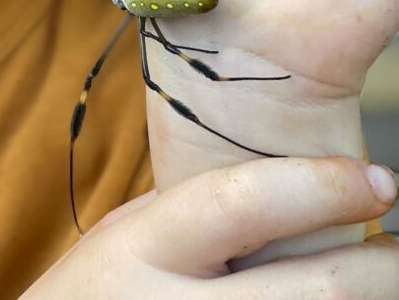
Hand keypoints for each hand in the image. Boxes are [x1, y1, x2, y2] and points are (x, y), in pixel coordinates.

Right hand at [21, 157, 398, 298]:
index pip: (242, 205)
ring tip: (380, 282)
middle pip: (316, 292)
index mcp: (147, 247)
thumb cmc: (100, 290)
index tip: (381, 181)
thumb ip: (199, 211)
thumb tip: (308, 185)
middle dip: (382, 271)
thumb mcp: (130, 232)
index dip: (320, 189)